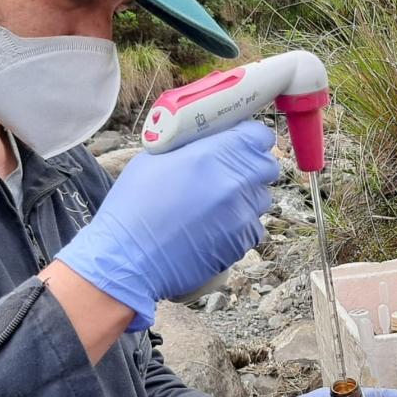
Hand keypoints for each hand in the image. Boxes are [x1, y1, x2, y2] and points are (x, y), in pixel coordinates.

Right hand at [56, 121, 278, 330]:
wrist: (129, 260)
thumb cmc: (133, 208)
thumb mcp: (155, 159)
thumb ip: (192, 146)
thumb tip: (212, 138)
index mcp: (211, 155)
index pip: (258, 136)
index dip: (253, 138)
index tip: (244, 141)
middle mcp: (233, 183)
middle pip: (267, 167)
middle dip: (254, 167)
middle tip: (232, 172)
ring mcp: (240, 215)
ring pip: (262, 198)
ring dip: (247, 197)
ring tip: (217, 204)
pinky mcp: (241, 242)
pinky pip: (253, 226)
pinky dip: (240, 225)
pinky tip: (215, 227)